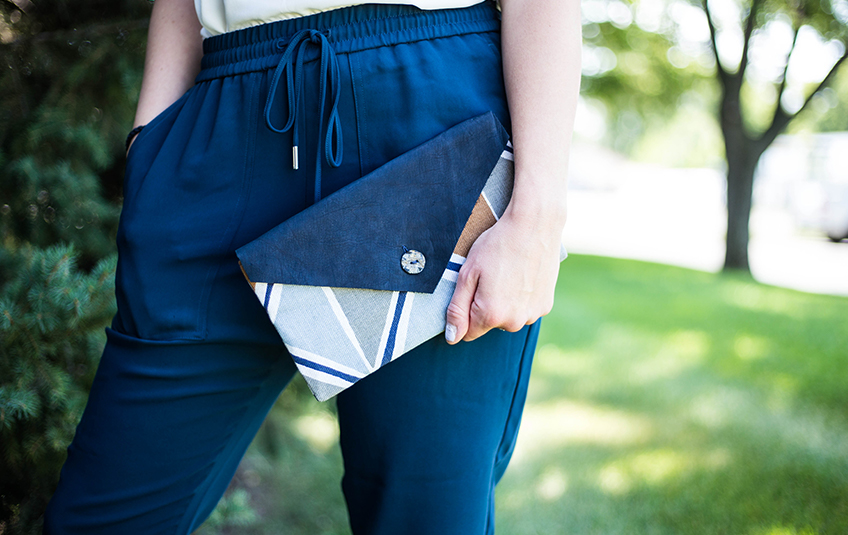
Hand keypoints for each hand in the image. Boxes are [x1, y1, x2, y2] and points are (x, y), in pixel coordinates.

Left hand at [444, 207, 562, 342]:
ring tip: (508, 275)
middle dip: (485, 306)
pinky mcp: (546, 306)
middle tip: (490, 277)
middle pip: (489, 325)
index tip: (473, 289)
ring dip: (505, 303)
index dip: (466, 311)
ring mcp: (532, 315)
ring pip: (508, 318)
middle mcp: (514, 322)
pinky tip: (522, 277)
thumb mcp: (468, 274)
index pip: (468, 332)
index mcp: (491, 315)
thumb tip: (453, 337)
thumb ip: (457, 309)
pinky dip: (522, 298)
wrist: (535, 225)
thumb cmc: (498, 245)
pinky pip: (525, 310)